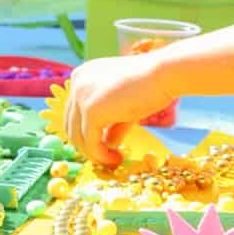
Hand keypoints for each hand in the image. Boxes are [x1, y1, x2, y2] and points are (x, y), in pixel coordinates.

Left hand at [61, 54, 176, 166]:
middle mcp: (76, 83)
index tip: (104, 147)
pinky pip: (90, 142)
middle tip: (107, 158)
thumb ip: (112, 123)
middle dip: (87, 146)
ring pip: (77, 137)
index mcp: (82, 76)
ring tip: (114, 160)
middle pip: (71, 126)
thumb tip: (108, 144)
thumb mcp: (125, 106)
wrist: (163, 74)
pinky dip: (100, 155)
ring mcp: (81, 96)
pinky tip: (116, 158)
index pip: (74, 112)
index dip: (85, 134)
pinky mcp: (90, 110)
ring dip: (94, 154)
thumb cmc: (150, 85)